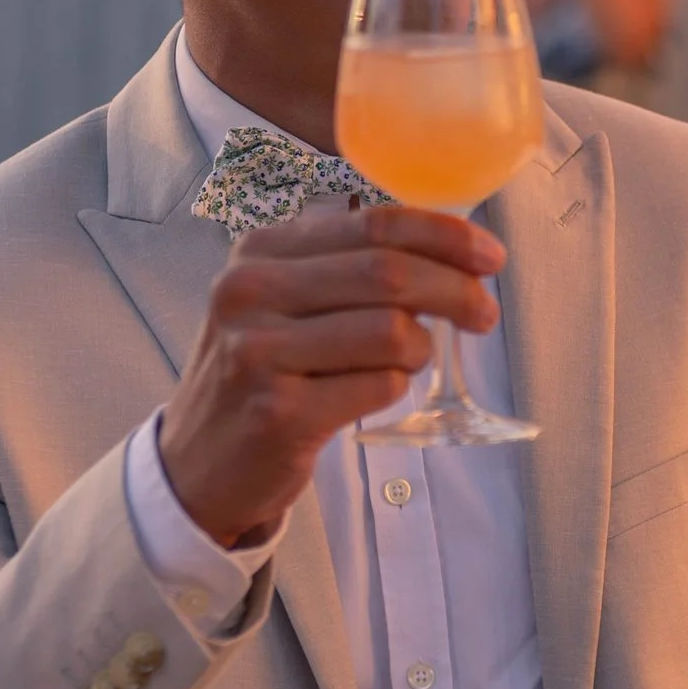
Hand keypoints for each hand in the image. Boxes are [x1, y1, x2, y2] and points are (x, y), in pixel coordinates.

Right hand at [158, 203, 504, 548]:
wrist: (196, 465)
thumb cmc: (262, 374)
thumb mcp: (283, 302)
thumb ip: (350, 267)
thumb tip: (454, 248)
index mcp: (261, 251)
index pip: (374, 223)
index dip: (445, 235)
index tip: (490, 257)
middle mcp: (251, 292)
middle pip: (389, 272)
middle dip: (456, 290)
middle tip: (484, 314)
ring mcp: (259, 352)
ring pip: (390, 331)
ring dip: (422, 348)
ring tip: (412, 360)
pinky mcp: (278, 412)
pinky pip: (378, 386)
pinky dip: (396, 387)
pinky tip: (374, 391)